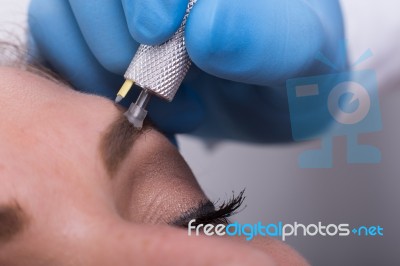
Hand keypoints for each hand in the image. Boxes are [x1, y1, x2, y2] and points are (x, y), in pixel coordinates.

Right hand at [28, 0, 345, 140]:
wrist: (269, 98)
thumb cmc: (292, 76)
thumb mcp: (303, 61)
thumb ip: (268, 40)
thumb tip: (207, 26)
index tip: (156, 31)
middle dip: (116, 38)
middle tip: (166, 85)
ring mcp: (125, 5)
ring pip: (63, 10)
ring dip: (101, 65)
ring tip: (160, 102)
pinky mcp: (103, 33)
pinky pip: (55, 39)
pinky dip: (83, 77)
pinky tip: (131, 98)